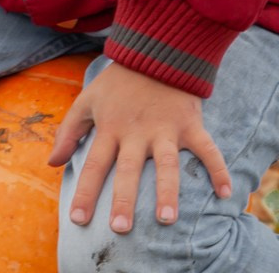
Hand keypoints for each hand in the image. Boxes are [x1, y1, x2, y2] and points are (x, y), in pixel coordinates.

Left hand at [45, 60, 232, 232]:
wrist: (157, 49)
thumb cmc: (119, 80)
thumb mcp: (87, 99)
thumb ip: (69, 131)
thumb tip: (52, 163)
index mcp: (111, 128)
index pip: (95, 165)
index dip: (86, 193)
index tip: (77, 220)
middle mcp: (137, 133)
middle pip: (129, 170)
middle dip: (124, 199)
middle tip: (120, 228)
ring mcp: (166, 129)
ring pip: (167, 165)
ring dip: (167, 192)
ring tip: (166, 220)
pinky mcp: (190, 124)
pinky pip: (207, 149)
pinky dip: (219, 169)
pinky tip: (226, 193)